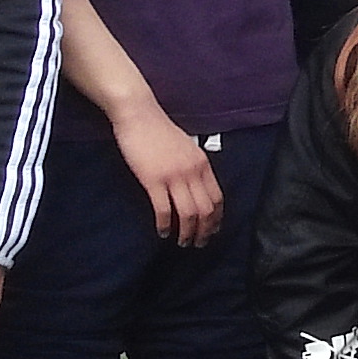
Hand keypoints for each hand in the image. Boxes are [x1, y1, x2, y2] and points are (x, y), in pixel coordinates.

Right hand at [113, 106, 222, 246]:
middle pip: (205, 210)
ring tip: (182, 242)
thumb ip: (194, 166)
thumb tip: (197, 187)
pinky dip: (164, 225)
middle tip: (198, 243)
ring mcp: (173, 176)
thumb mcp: (186, 148)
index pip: (217, 198)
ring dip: (186, 232)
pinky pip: (163, 209)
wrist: (140, 115)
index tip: (212, 230)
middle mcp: (192, 171)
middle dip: (204, 231)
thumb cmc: (159, 131)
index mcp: (202, 164)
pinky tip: (162, 232)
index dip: (216, 219)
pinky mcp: (153, 179)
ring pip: (187, 213)